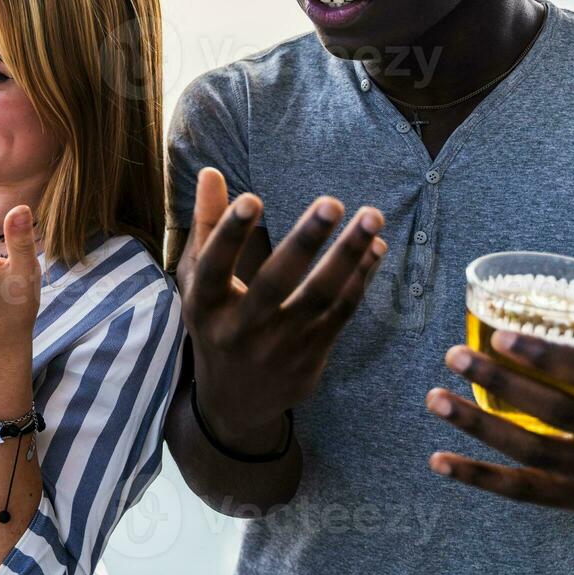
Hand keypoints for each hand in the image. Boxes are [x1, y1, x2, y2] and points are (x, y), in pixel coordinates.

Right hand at [183, 167, 386, 446]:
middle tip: (333, 202)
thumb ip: (207, 226)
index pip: (215, 266)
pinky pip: (341, 312)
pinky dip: (360, 278)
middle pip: (276, 282)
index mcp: (205, 305)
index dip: (230, 233)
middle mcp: (241, 328)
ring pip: (320, 296)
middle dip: (305, 241)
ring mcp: (279, 346)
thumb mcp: (199, 282)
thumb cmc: (214, 324)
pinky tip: (375, 248)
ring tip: (372, 216)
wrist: (235, 402)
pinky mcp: (311, 356)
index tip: (252, 199)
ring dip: (349, 255)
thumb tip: (212, 172)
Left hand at [428, 321, 573, 513]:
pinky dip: (478, 477)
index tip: (500, 335)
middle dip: (501, 381)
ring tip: (435, 398)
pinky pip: (524, 492)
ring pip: (534, 453)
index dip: (549, 356)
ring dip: (479, 426)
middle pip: (559, 413)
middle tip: (454, 355)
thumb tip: (554, 293)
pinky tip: (438, 461)